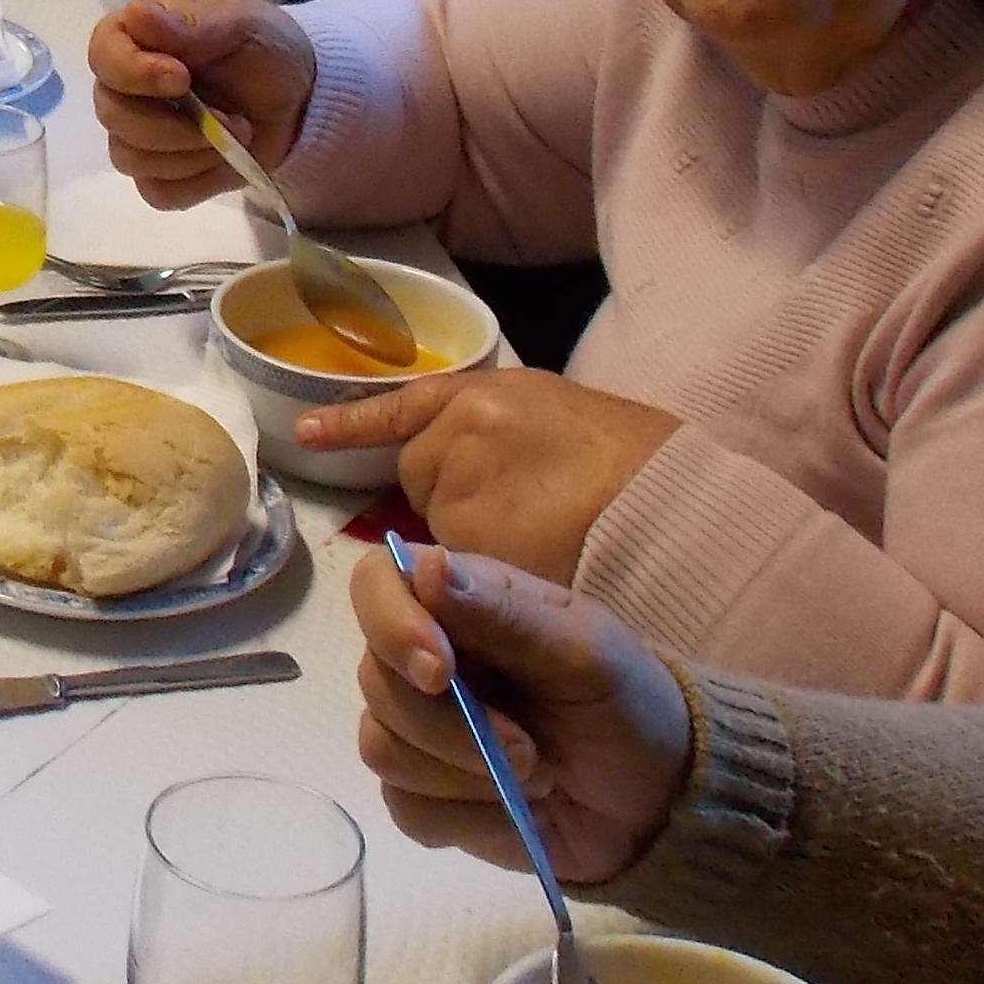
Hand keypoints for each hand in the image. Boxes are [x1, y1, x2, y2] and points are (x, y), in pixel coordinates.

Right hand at [85, 0, 316, 198]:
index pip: (103, 57)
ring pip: (132, 158)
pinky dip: (197, 180)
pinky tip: (225, 159)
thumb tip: (135, 15)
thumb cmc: (261, 47)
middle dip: (175, 124)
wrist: (297, 95)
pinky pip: (158, 191)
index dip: (135, 73)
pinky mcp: (158, 175)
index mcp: (133, 38)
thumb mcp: (239, 23)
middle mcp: (123, 88)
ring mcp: (136, 136)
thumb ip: (190, 25)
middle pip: (113, 116)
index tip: (182, 78)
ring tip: (237, 133)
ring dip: (192, 152)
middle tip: (231, 117)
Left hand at [325, 363, 686, 586]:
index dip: (353, 424)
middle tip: (523, 516)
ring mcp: (460, 497)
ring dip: (470, 547)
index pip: (403, 407)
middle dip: (453, 501)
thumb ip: (510, 432)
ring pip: (440, 532)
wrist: (679, 511)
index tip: (304, 437)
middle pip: (422, 477)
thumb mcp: (567, 418)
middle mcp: (460, 438)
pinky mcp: (470, 556)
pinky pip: (459, 577)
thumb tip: (487, 458)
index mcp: (488, 396)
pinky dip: (481, 586)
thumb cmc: (647, 467)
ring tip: (544, 544)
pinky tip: (531, 577)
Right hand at [348, 539, 692, 881]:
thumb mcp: (586, 655)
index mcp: (463, 603)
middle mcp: (427, 659)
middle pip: (375, 680)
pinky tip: (512, 810)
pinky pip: (404, 807)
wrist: (656, 804)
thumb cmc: (629, 708)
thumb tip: (424, 567)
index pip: (377, 583)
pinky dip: (464, 817)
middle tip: (532, 754)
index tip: (440, 673)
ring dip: (463, 775)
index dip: (390, 623)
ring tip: (537, 779)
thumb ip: (504, 615)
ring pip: (381, 747)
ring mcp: (419, 731)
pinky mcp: (424, 795)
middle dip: (452, 728)